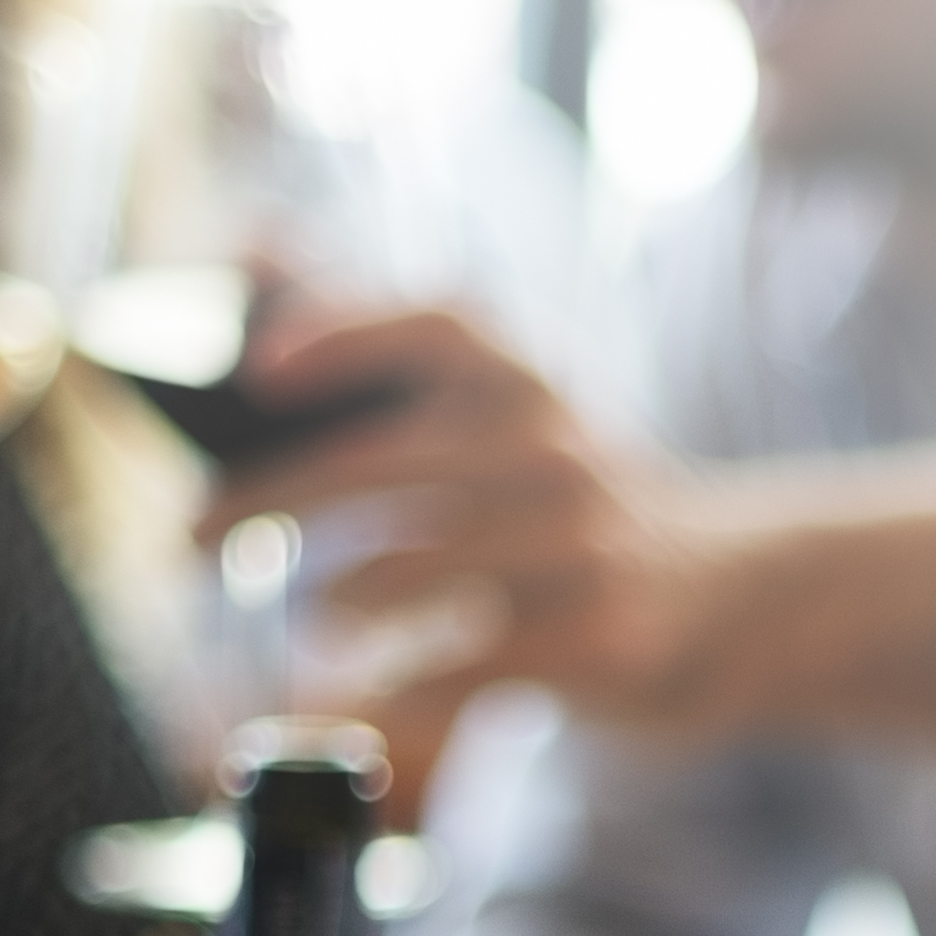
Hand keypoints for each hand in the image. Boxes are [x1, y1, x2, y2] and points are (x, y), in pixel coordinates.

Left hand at [199, 306, 935, 743]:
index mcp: (530, 384)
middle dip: (267, 498)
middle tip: (189, 537)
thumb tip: (253, 243)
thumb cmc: (586, 510)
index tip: (259, 366)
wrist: (745, 603)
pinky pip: (457, 664)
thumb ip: (398, 351)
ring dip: (336, 596)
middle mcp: (556, 451)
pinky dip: (389, 688)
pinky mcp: (597, 640)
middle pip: (385, 462)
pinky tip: (357, 692)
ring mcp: (580, 548)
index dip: (343, 329)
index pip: (437, 324)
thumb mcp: (519, 414)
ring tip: (315, 617)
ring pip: (412, 566)